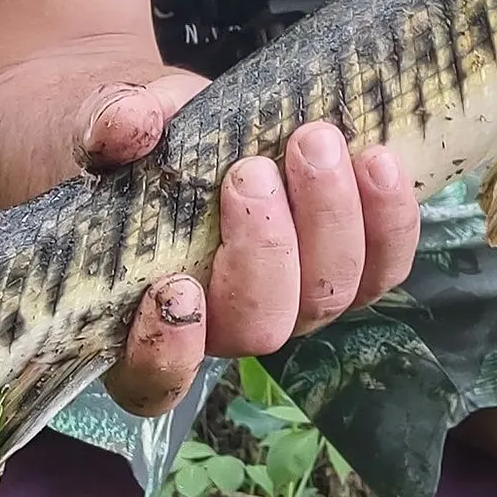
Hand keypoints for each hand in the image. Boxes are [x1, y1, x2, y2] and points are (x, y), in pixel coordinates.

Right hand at [74, 74, 421, 416]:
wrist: (194, 119)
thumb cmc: (138, 140)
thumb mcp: (108, 121)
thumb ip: (109, 124)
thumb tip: (127, 128)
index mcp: (148, 315)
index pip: (152, 377)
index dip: (166, 350)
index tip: (174, 287)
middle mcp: (227, 324)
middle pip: (258, 327)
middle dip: (263, 252)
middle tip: (250, 172)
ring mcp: (295, 298)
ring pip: (327, 296)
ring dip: (329, 220)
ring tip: (314, 142)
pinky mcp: (350, 265)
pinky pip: (383, 266)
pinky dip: (388, 219)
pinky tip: (377, 160)